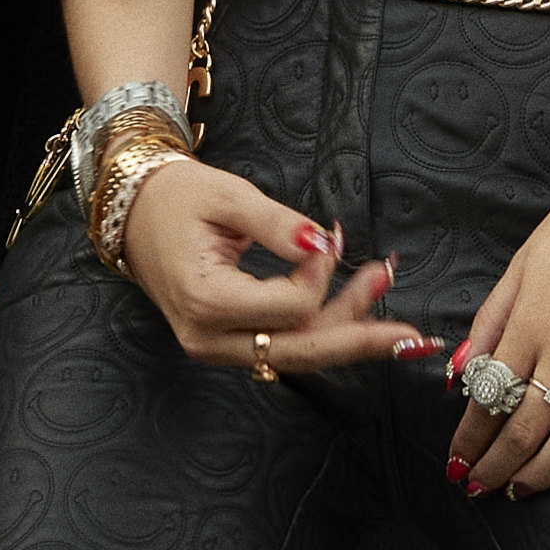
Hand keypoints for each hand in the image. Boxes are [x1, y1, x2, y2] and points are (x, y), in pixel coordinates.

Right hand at [118, 157, 427, 377]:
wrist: (134, 212)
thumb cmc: (178, 199)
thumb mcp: (228, 197)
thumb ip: (278, 223)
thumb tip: (322, 244)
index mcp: (206, 300)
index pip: (289, 308)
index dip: (319, 276)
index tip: (326, 237)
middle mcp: (209, 338)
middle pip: (301, 350)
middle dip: (361, 337)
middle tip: (415, 335)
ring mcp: (216, 347)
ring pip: (296, 353)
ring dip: (347, 328)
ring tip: (386, 291)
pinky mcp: (226, 344)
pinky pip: (283, 345)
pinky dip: (321, 326)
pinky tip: (355, 303)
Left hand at [446, 148, 549, 495]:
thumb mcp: (520, 265)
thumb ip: (489, 323)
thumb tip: (459, 376)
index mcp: (529, 324)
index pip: (489, 399)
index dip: (469, 440)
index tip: (455, 465)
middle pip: (524, 428)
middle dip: (495, 466)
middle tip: (479, 488)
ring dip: (539, 472)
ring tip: (518, 489)